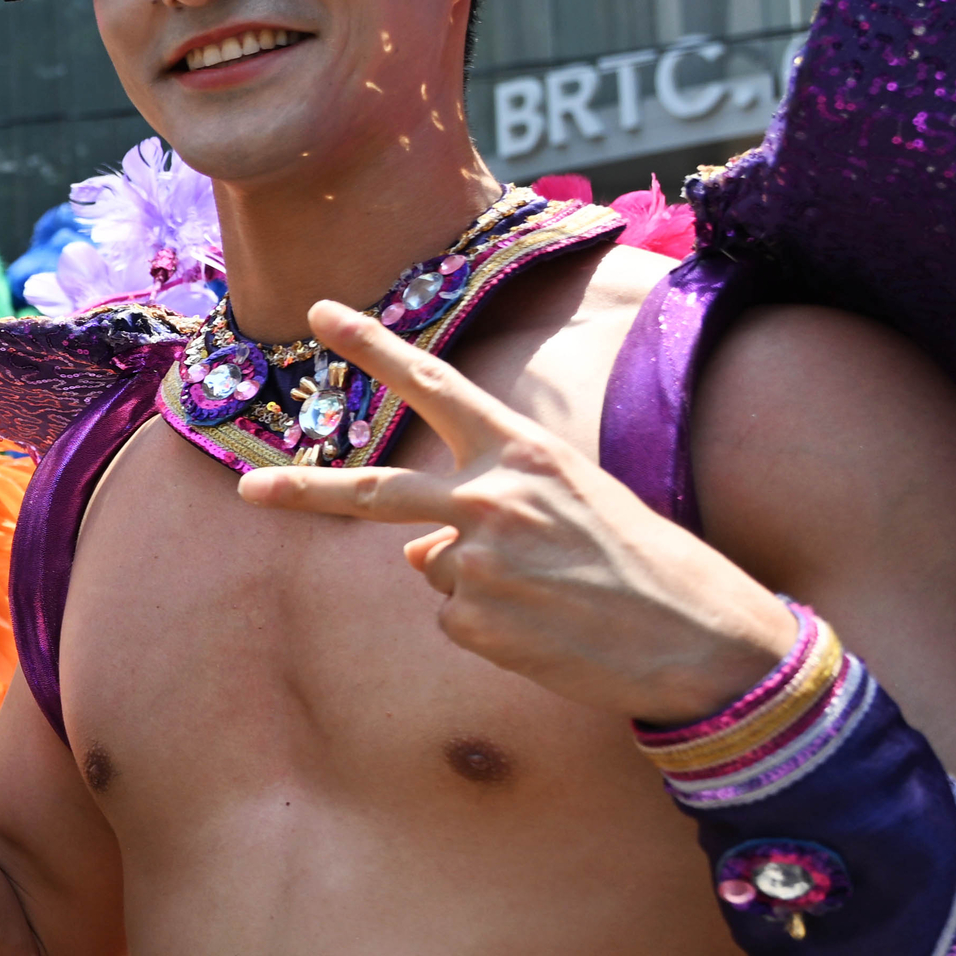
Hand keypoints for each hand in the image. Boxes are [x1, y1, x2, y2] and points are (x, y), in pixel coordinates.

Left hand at [236, 301, 800, 721]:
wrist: (706, 642)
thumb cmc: (648, 565)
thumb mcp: (576, 504)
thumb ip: (491, 506)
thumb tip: (416, 552)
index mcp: (525, 452)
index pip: (435, 385)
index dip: (372, 346)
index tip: (322, 313)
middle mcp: (492, 499)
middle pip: (374, 492)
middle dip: (304, 490)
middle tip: (248, 489)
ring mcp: (478, 563)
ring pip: (435, 568)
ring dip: (481, 586)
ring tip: (556, 598)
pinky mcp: (475, 623)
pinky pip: (457, 620)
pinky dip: (494, 629)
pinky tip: (550, 632)